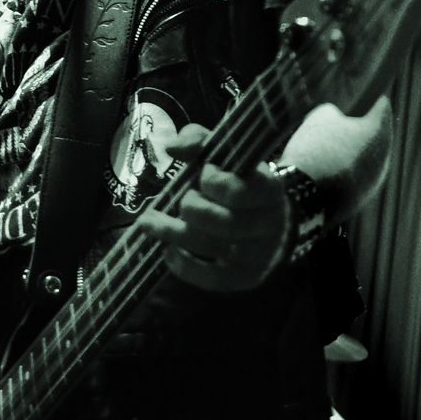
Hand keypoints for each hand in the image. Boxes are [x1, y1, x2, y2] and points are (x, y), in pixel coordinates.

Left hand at [140, 124, 292, 291]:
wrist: (267, 215)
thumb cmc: (237, 178)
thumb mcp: (223, 152)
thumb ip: (197, 140)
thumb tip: (172, 147)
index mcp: (270, 188)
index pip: (237, 190)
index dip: (211, 181)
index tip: (203, 173)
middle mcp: (270, 224)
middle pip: (225, 223)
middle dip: (191, 209)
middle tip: (179, 201)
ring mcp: (261, 254)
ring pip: (215, 249)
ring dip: (175, 234)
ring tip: (150, 223)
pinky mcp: (246, 277)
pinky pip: (213, 279)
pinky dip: (184, 265)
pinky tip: (167, 250)